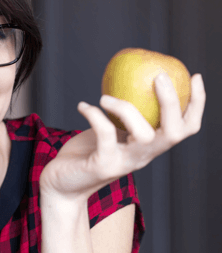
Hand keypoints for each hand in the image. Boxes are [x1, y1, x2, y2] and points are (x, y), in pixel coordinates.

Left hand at [39, 73, 205, 201]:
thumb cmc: (87, 153)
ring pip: (145, 135)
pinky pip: (105, 133)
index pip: (185, 129)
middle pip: (174, 132)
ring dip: (126, 107)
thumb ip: (121, 114)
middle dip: (172, 103)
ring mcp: (124, 163)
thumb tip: (126, 78)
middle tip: (159, 76)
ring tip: (105, 97)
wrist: (64, 185)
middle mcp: (142, 156)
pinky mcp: (103, 165)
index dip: (196, 104)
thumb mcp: (110, 131)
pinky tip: (82, 106)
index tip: (195, 76)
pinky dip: (95, 115)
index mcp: (149, 146)